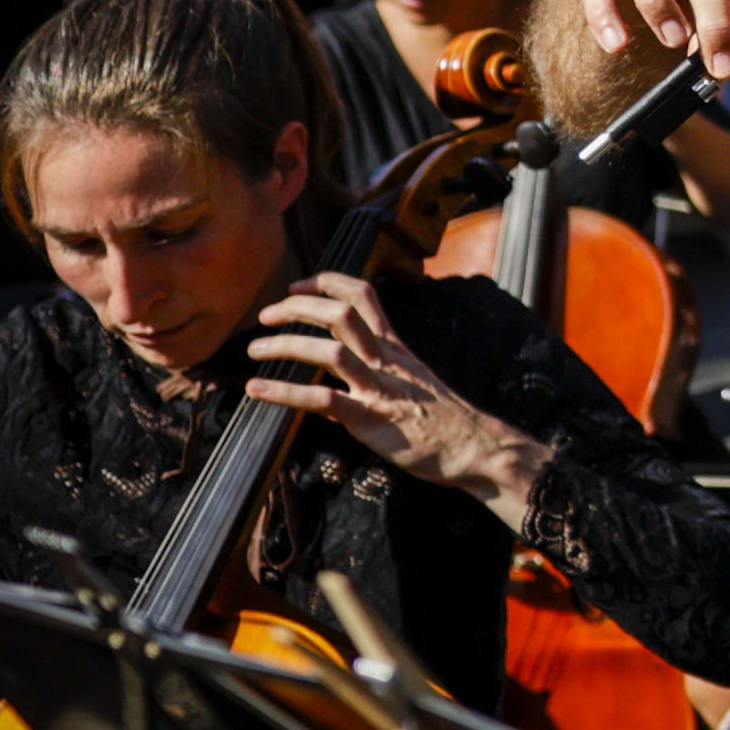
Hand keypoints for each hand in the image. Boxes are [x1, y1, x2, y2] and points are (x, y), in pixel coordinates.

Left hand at [247, 273, 545, 520]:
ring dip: (285, 346)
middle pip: (340, 315)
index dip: (326, 283)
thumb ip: (376, 375)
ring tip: (254, 350)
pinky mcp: (371, 419)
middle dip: (296, 308)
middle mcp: (386, 360)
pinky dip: (286, 393)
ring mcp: (378, 388)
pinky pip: (323, 401)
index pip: (363, 296)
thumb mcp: (413, 382)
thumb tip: (337, 386)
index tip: (297, 287)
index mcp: (395, 347)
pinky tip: (258, 391)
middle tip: (265, 317)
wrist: (475, 446)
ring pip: (329, 352)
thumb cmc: (445, 419)